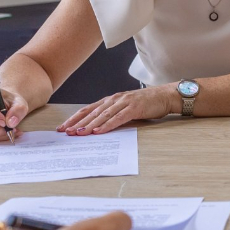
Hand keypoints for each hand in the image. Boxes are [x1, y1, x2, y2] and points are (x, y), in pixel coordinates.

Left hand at [58, 86, 172, 134]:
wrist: (166, 96)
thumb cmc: (147, 103)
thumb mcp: (126, 108)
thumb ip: (113, 115)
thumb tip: (98, 127)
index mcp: (111, 99)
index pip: (88, 109)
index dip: (74, 118)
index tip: (63, 127)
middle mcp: (115, 99)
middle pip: (92, 112)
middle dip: (77, 122)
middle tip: (65, 132)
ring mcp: (124, 102)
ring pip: (103, 115)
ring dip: (89, 125)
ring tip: (78, 133)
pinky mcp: (134, 108)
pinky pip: (118, 118)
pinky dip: (107, 125)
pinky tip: (99, 131)